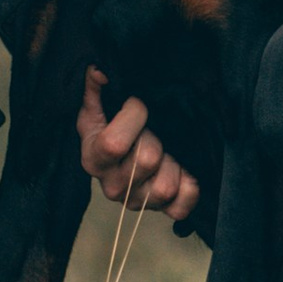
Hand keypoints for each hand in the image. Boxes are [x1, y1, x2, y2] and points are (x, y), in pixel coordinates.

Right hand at [78, 67, 201, 224]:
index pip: (115, 143)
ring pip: (165, 186)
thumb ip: (95, 86)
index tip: (138, 103)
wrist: (123, 157)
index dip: (133, 116)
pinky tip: (182, 169)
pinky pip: (181, 207)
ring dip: (172, 162)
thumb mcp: (98, 105)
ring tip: (167, 150)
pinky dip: (189, 187)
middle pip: (146, 160)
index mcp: (93, 159)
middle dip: (156, 136)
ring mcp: (137, 202)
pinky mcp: (161, 211)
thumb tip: (100, 71)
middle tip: (155, 129)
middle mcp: (112, 187)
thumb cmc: (110, 127)